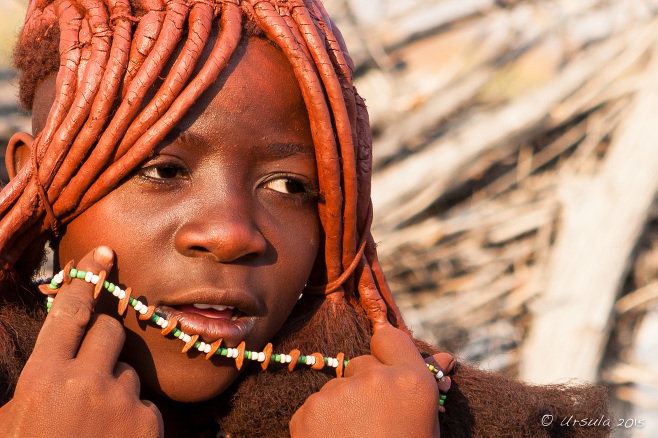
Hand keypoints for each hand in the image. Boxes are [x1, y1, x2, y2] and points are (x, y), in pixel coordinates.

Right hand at [0, 246, 162, 437]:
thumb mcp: (9, 424)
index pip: (67, 316)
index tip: (103, 256)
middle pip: (109, 331)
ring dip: (114, 390)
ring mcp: (123, 400)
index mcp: (45, 378)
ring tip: (93, 427)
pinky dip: (130, 418)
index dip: (85, 282)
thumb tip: (48, 369)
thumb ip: (30, 390)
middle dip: (102, 341)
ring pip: (127, 373)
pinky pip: (143, 404)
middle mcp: (88, 381)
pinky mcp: (150, 421)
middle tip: (89, 371)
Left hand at [289, 325, 440, 437]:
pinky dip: (320, 423)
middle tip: (371, 423)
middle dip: (364, 386)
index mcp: (413, 383)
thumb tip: (446, 358)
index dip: (387, 355)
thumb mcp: (424, 425)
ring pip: (337, 387)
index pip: (390, 339)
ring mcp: (338, 392)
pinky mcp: (309, 409)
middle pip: (361, 364)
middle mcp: (375, 379)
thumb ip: (424, 387)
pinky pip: (315, 406)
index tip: (386, 372)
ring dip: (342, 407)